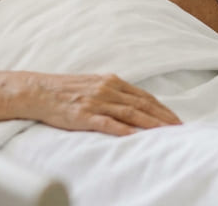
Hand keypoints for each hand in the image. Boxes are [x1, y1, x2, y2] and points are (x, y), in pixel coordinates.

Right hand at [23, 72, 180, 135]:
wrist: (38, 91)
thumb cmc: (65, 89)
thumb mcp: (93, 84)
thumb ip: (112, 91)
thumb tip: (132, 102)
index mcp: (111, 81)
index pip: (143, 96)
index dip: (161, 108)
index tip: (175, 118)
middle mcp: (107, 89)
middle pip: (142, 104)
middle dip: (163, 117)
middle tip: (179, 128)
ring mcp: (96, 102)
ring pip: (130, 113)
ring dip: (151, 123)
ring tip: (166, 133)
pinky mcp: (84, 115)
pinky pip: (107, 123)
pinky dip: (123, 129)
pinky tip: (135, 136)